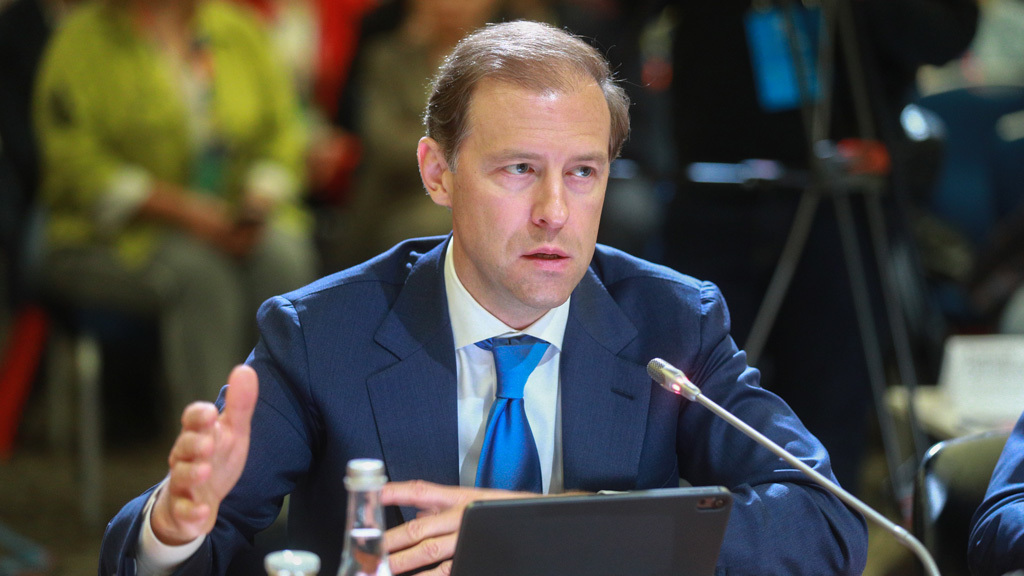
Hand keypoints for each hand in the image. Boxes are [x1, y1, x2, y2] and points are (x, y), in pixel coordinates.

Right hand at [150, 365, 258, 545]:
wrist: (197, 499)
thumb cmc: (215, 458)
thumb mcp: (233, 432)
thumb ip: (240, 404)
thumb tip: (246, 369)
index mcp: (199, 434)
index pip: (192, 419)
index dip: (198, 415)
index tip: (210, 412)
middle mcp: (186, 457)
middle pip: (183, 446)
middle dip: (194, 443)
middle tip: (207, 444)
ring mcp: (183, 483)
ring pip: (181, 477)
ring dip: (192, 474)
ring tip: (205, 471)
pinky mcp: (184, 510)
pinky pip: (184, 511)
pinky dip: (192, 512)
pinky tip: (204, 512)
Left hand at [381, 481, 530, 574]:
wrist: (534, 519)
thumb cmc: (498, 508)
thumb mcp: (469, 498)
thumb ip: (440, 504)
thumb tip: (416, 510)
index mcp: (457, 497)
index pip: (420, 491)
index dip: (395, 492)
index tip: (372, 496)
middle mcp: (459, 515)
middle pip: (418, 528)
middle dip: (390, 541)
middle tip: (368, 551)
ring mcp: (466, 538)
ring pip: (428, 553)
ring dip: (402, 563)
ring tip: (382, 569)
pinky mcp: (472, 556)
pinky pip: (446, 571)